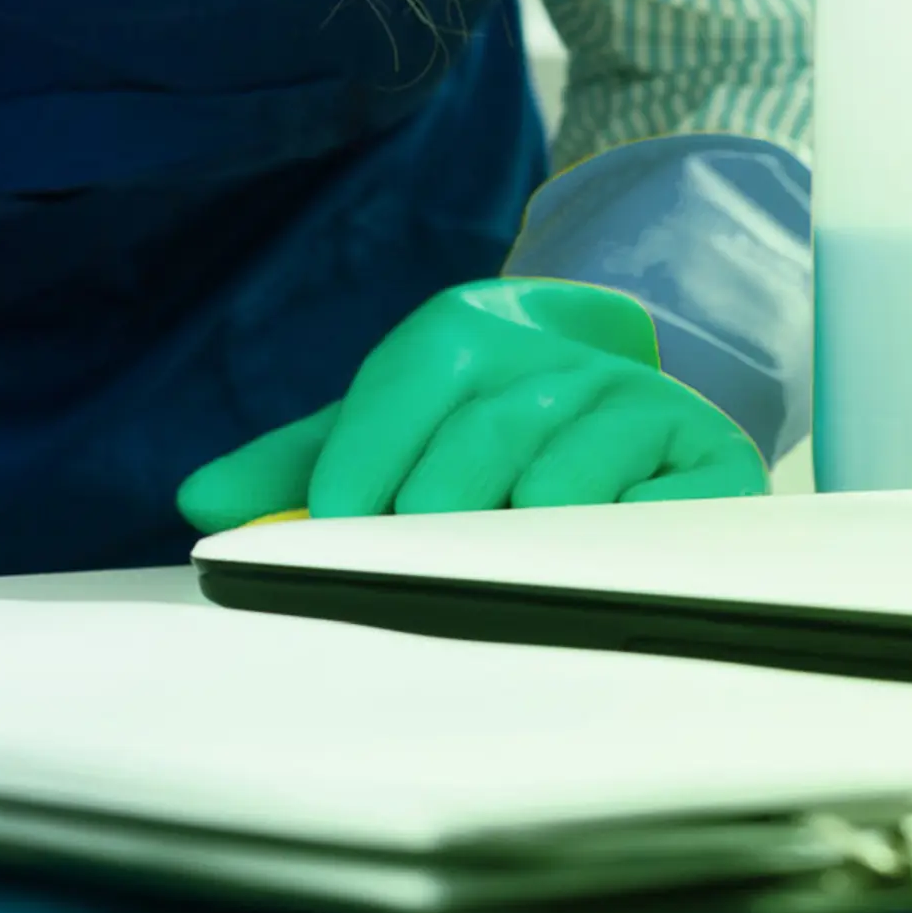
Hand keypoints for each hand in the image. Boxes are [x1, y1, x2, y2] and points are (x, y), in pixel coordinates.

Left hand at [176, 277, 767, 532]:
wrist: (626, 415)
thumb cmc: (481, 437)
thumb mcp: (386, 436)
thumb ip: (294, 466)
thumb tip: (199, 503)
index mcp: (464, 334)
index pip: (404, 389)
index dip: (360, 466)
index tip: (331, 528)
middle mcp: (555, 358)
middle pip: (473, 444)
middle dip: (429, 522)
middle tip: (407, 574)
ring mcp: (640, 404)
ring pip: (550, 488)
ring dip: (508, 546)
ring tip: (489, 578)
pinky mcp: (712, 461)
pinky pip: (641, 518)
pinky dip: (596, 553)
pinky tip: (573, 570)